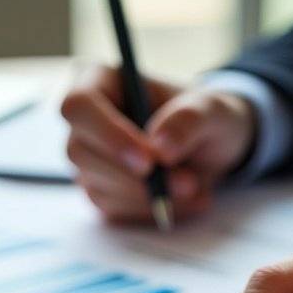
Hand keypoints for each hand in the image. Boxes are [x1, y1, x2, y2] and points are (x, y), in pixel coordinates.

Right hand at [60, 64, 255, 223]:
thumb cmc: (204, 117)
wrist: (209, 150)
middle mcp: (86, 122)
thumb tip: (161, 146)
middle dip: (133, 176)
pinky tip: (185, 202)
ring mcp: (89, 159)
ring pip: (97, 186)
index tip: (148, 162)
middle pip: (81, 152)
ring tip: (194, 188)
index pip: (80, 106)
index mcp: (102, 81)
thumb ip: (189, 120)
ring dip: (148, 196)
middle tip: (186, 183)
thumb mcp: (213, 110)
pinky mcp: (100, 190)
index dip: (108, 135)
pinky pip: (114, 209)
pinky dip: (151, 210)